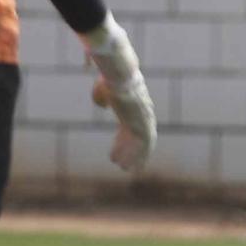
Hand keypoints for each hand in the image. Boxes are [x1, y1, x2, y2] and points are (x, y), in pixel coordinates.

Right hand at [81, 15, 156, 170]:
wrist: (118, 75)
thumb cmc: (109, 79)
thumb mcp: (102, 89)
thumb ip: (102, 97)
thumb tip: (102, 105)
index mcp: (134, 105)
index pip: (130, 126)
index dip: (122, 140)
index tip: (114, 150)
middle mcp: (142, 113)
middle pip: (138, 137)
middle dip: (130, 151)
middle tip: (122, 164)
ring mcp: (144, 119)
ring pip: (141, 144)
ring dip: (133, 157)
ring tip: (124, 170)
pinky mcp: (143, 124)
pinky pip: (142, 145)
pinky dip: (136, 156)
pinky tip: (126, 166)